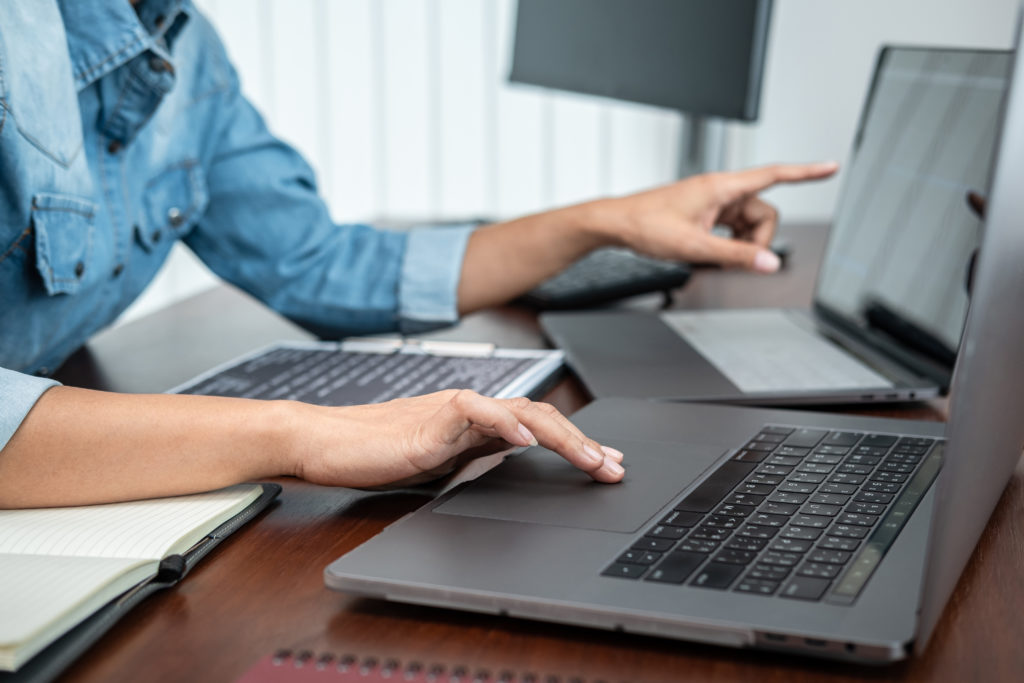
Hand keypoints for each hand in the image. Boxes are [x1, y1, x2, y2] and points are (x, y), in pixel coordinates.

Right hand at [287, 390, 624, 487]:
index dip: (576, 443)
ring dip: (561, 435)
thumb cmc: (374, 454)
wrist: (326, 442)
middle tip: (614, 467)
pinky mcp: (432, 418)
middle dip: (583, 442)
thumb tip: (506, 476)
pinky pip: (475, 411)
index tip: (606, 462)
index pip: (537, 428)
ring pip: (520, 410)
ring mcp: (454, 411)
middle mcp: (472, 412)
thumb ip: (471, 462)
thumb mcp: (438, 466)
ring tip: (590, 457)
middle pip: (541, 417)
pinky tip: (526, 439)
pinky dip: (504, 423)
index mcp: (476, 425)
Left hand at [601, 162, 838, 272]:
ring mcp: (713, 201)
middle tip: (735, 257)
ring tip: (712, 253)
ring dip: (741, 242)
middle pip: (765, 211)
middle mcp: (720, 190)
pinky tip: (710, 249)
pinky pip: (733, 226)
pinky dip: (729, 241)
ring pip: (749, 222)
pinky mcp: (706, 212)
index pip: (775, 174)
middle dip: (758, 237)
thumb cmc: (646, 226)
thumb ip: (736, 256)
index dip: (806, 172)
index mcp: (721, 186)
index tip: (830, 167)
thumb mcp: (695, 247)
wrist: (617, 224)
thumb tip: (769, 263)